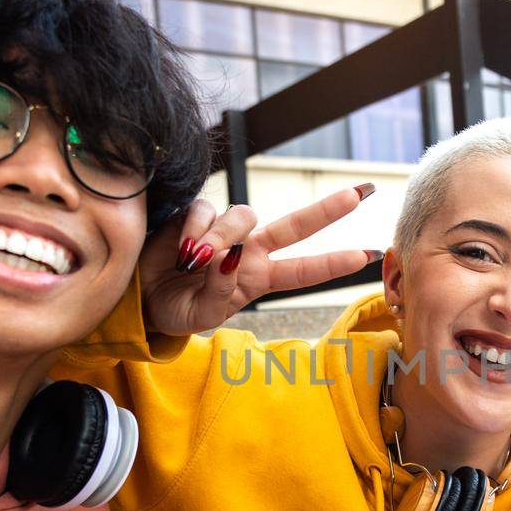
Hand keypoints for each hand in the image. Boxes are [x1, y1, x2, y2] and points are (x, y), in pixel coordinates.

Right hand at [138, 185, 376, 336]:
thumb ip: (219, 291)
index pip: (303, 271)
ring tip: (195, 259)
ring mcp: (227, 231)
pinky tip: (182, 246)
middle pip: (294, 226)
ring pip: (244, 215)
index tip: (367, 256)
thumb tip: (230, 257)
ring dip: (222, 235)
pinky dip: (196, 227)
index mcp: (259, 279)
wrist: (143, 299)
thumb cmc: (178, 311)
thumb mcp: (202, 315)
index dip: (332, 264)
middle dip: (326, 210)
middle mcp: (250, 251)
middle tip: (359, 195)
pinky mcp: (199, 215)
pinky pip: (207, 209)